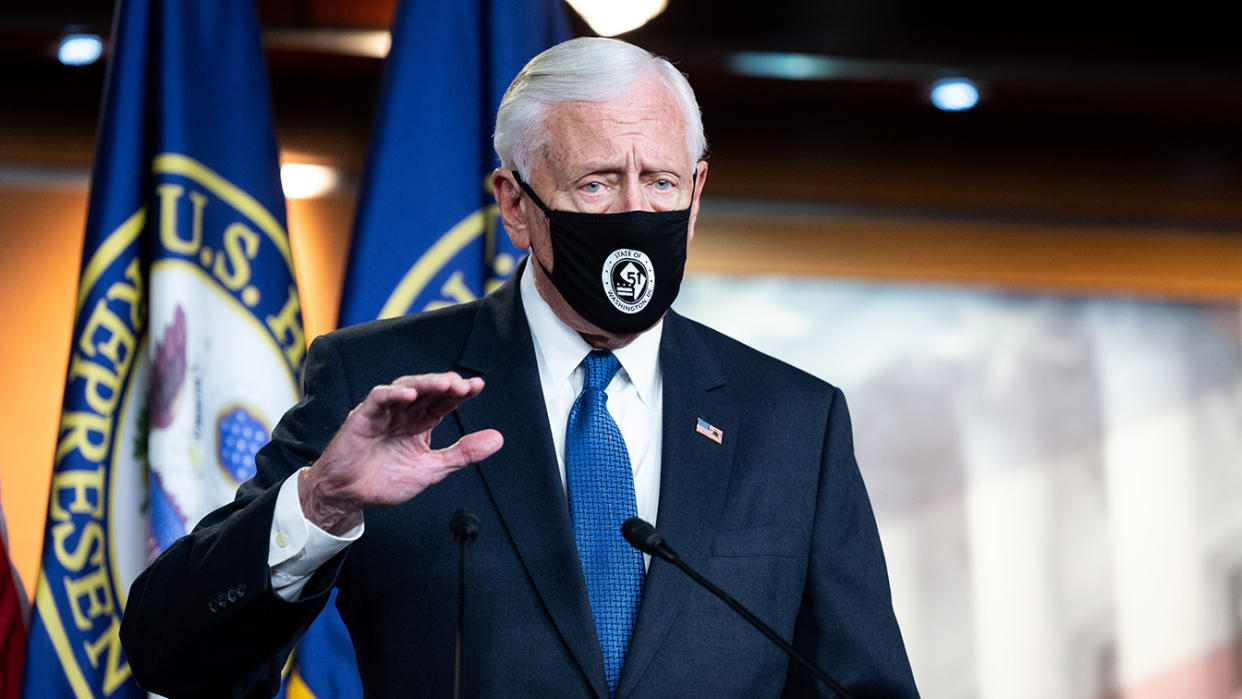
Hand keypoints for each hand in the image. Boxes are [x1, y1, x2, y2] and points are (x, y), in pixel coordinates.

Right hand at [299, 372, 503, 533]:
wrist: (347, 495)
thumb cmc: (383, 481)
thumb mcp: (432, 469)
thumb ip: (463, 453)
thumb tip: (497, 439)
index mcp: (420, 424)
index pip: (444, 401)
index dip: (461, 393)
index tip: (478, 386)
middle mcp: (403, 413)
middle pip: (428, 390)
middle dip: (447, 385)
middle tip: (465, 386)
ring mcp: (384, 412)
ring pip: (407, 387)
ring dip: (426, 384)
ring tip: (445, 384)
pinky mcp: (364, 416)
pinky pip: (379, 398)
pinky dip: (394, 394)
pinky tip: (410, 395)